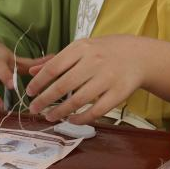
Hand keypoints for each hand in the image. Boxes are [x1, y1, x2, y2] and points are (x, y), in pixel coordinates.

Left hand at [25, 35, 145, 124]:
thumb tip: (31, 72)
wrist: (139, 55)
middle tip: (33, 109)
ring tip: (49, 117)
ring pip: (78, 100)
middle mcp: (94, 62)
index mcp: (82, 48)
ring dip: (60, 111)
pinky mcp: (118, 93)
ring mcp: (107, 78)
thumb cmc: (105, 52)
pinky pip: (96, 111)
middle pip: (62, 86)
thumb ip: (57, 60)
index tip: (29, 93)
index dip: (39, 82)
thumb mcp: (82, 49)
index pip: (54, 67)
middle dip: (44, 100)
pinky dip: (81, 118)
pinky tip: (71, 119)